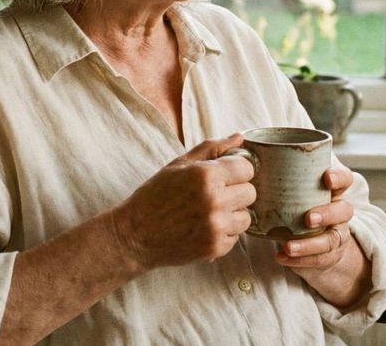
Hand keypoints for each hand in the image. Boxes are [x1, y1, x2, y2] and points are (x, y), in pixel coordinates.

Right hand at [111, 134, 256, 272]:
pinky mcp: (215, 248)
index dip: (236, 170)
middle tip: (215, 195)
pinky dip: (224, 234)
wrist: (135, 235)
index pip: (247, 168)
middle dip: (236, 192)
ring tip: (210, 213)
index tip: (225, 176)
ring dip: (232, 214)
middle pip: (250, 192)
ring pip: (246, 217)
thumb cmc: (155, 196)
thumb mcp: (179, 165)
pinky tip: (204, 228)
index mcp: (206, 175)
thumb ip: (212, 149)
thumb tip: (239, 138)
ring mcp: (216, 227)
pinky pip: (236, 237)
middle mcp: (214, 201)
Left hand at [275, 165, 371, 308]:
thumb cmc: (295, 204)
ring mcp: (335, 234)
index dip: (339, 178)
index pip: (345, 179)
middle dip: (328, 214)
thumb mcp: (291, 187)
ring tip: (289, 245)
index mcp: (331, 190)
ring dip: (310, 243)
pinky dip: (299, 260)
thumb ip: (274, 169)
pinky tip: (281, 257)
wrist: (314, 240)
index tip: (326, 178)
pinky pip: (318, 259)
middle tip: (308, 218)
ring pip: (332, 239)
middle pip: (344, 210)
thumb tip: (241, 143)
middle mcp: (338, 211)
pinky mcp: (328, 255)